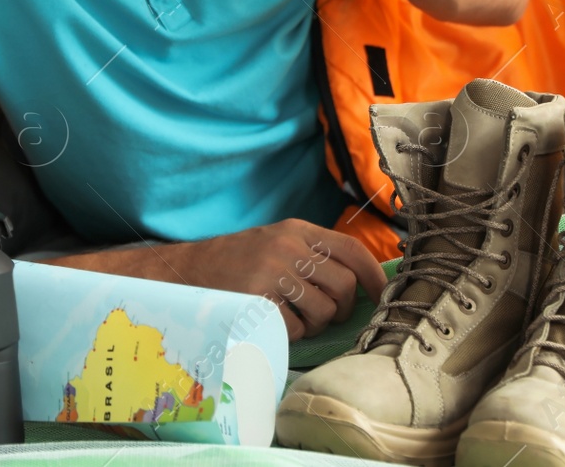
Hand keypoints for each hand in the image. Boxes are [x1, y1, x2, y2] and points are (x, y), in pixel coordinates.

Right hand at [175, 219, 387, 339]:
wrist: (183, 273)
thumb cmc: (234, 264)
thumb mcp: (274, 244)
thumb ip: (311, 255)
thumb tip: (359, 282)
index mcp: (297, 230)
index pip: (352, 249)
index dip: (373, 276)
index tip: (380, 297)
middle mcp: (288, 247)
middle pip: (344, 286)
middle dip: (340, 309)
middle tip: (321, 315)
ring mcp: (272, 272)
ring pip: (324, 311)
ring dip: (313, 325)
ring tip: (292, 318)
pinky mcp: (258, 299)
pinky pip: (295, 329)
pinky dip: (289, 335)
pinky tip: (270, 323)